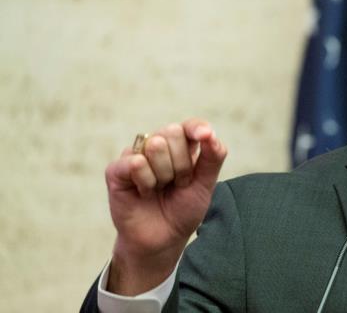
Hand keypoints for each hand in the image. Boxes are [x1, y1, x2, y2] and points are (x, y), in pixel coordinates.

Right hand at [104, 118, 226, 294]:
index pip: (190, 125)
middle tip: (177, 184)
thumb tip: (210, 133)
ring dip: (165, 175)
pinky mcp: (116, 170)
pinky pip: (136, 162)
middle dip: (182, 164)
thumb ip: (212, 157)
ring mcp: (135, 155)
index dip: (196, 127)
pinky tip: (144, 193)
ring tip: (160, 189)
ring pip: (155, 145)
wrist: (163, 239)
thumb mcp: (205, 185)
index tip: (204, 135)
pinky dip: (146, 182)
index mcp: (181, 146)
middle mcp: (157, 145)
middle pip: (173, 132)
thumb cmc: (183, 210)